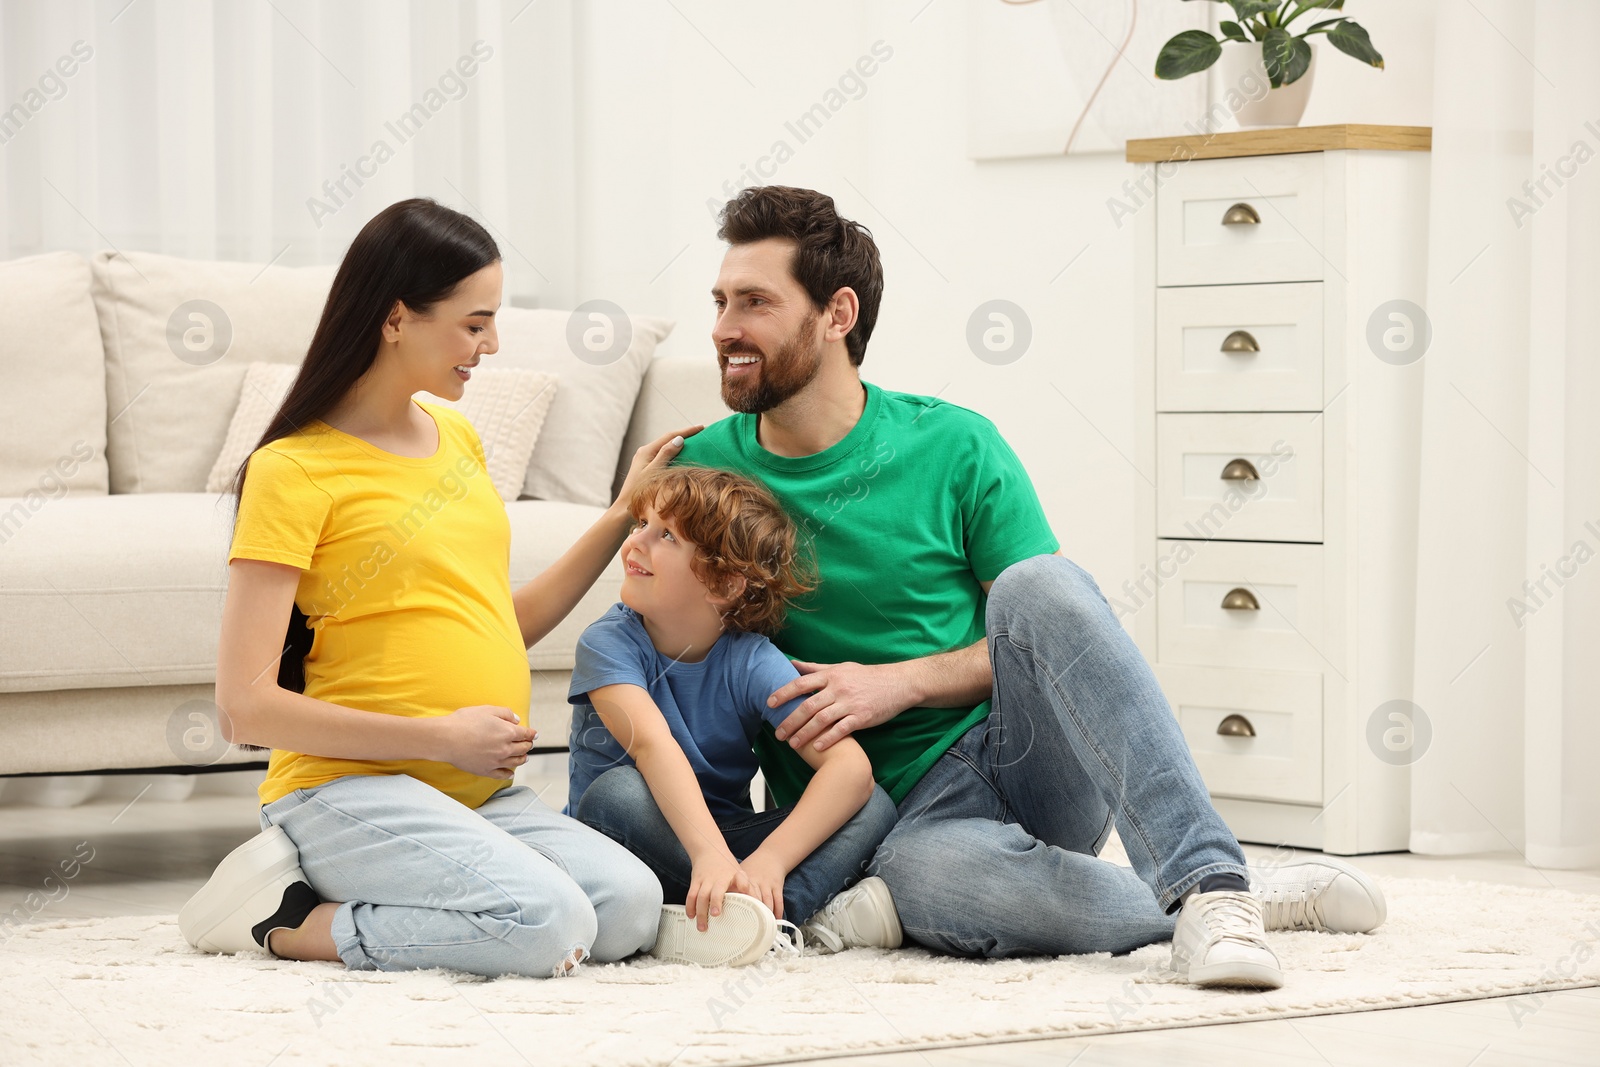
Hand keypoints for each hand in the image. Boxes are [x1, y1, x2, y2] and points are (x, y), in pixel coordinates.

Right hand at [434, 705, 535, 778]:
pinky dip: (508, 774)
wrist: (446, 738)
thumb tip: (516, 720)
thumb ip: (505, 713)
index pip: (525, 734)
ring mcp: (496, 761)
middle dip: (528, 745)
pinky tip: (511, 774)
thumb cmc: (464, 722)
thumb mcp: (487, 710)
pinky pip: (501, 775)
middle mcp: (505, 748)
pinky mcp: (486, 770)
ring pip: (515, 762)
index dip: (532, 734)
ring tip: (524, 757)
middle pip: (522, 748)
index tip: (535, 734)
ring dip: (522, 759)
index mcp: (507, 732)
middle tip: (529, 744)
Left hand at [612, 425, 702, 512]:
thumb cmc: (639, 492)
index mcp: (646, 451)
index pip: (670, 436)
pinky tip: (683, 455)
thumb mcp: (655, 472)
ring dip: (680, 444)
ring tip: (696, 441)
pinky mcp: (647, 467)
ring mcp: (645, 459)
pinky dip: (675, 453)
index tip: (702, 427)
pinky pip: (664, 455)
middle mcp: (645, 452)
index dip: (687, 431)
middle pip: (668, 440)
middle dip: (685, 435)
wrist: (626, 508)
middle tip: (702, 432)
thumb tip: (679, 439)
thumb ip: (665, 455)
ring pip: (666, 447)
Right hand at [686, 850, 750, 931]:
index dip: (745, 887)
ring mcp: (706, 880)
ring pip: (701, 896)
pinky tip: (691, 916)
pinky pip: (691, 895)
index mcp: (735, 876)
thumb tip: (760, 905)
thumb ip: (749, 889)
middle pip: (717, 891)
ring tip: (702, 926)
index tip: (746, 896)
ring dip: (700, 912)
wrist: (709, 849)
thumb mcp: (740, 874)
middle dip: (715, 903)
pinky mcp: (695, 881)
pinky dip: (690, 906)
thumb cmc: (727, 866)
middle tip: (715, 915)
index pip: (742, 881)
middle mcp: (719, 878)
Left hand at [737, 850, 788, 920]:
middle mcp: (756, 881)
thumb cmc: (753, 867)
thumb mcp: (740, 872)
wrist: (771, 856)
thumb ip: (731, 884)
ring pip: (767, 900)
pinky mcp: (777, 885)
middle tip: (748, 927)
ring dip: (765, 914)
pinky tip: (775, 919)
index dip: (737, 904)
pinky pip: (778, 900)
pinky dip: (778, 911)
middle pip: (754, 899)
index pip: (739, 893)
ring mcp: (768, 883)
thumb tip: (717, 900)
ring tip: (763, 926)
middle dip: (752, 913)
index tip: (732, 916)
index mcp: (744, 878)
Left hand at [769, 660, 910, 751]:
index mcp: (831, 675)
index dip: (784, 693)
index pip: (801, 683)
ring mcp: (850, 703)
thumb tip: (792, 663)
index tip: (769, 704)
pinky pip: (841, 729)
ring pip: (821, 719)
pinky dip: (828, 738)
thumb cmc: (866, 676)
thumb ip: (815, 668)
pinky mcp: (862, 717)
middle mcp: (838, 688)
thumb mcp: (841, 667)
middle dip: (790, 721)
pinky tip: (816, 747)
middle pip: (808, 705)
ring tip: (792, 744)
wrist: (898, 683)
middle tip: (778, 734)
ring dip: (805, 733)